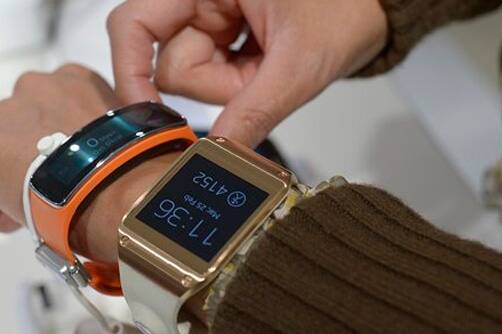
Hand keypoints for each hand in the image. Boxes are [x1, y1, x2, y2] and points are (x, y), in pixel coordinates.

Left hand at [0, 64, 174, 261]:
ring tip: (42, 202)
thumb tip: (117, 157)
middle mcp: (35, 86)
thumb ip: (111, 134)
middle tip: (59, 187)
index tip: (75, 170)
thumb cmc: (130, 167)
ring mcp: (2, 112)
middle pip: (23, 127)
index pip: (57, 108)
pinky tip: (21, 217)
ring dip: (15, 174)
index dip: (65, 146)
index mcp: (75, 79)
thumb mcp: (127, 137)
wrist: (113, 186)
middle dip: (36, 156)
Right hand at [108, 0, 387, 146]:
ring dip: (231, 85)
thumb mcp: (299, 64)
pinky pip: (210, 75)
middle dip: (216, 84)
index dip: (131, 72)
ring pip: (190, 76)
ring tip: (271, 63)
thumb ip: (254, 110)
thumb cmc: (345, 9)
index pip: (133, 25)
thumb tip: (217, 150)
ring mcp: (207, 16)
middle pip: (169, 64)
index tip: (150, 117)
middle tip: (262, 73)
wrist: (371, 8)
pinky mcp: (218, 34)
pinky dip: (237, 82)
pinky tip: (265, 62)